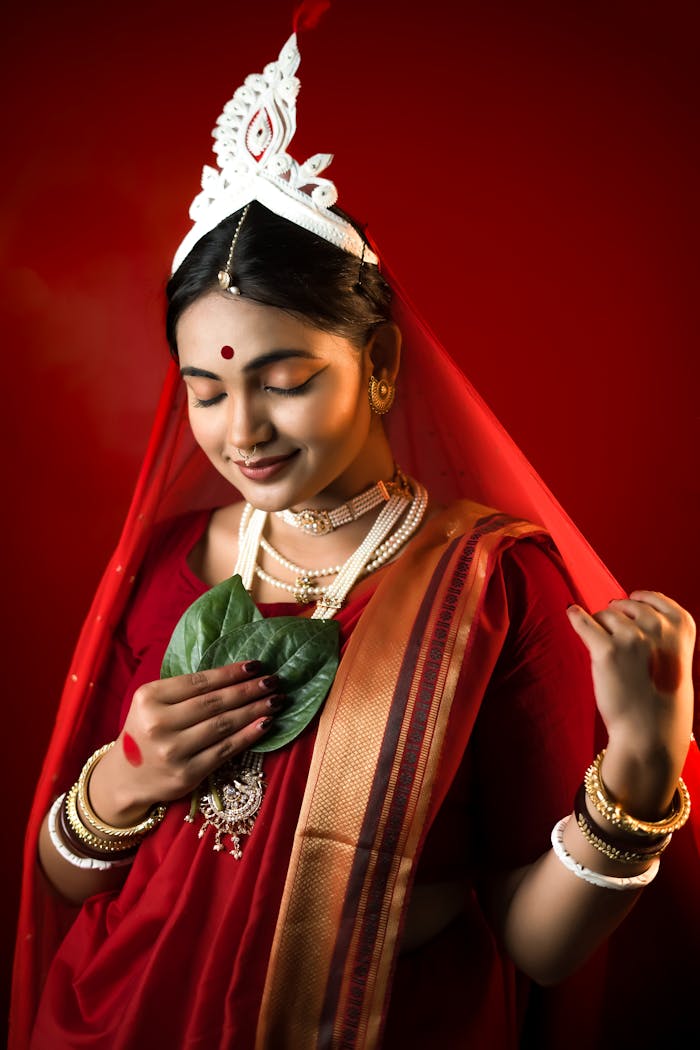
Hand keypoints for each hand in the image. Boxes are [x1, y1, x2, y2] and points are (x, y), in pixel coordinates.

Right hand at [89, 662, 284, 824]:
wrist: (126, 778)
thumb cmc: (146, 731)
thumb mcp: (153, 703)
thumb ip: (184, 690)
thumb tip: (235, 674)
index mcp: (149, 698)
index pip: (199, 682)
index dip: (231, 673)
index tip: (256, 665)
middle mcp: (159, 723)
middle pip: (215, 702)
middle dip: (249, 690)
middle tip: (274, 680)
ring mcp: (173, 751)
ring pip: (224, 725)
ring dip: (255, 710)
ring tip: (276, 700)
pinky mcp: (187, 774)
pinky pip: (225, 750)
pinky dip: (249, 735)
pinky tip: (266, 724)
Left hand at [566, 591, 694, 815]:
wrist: (649, 732)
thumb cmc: (659, 696)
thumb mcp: (673, 657)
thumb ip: (659, 631)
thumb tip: (619, 604)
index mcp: (681, 628)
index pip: (654, 599)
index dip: (639, 601)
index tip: (630, 603)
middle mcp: (658, 628)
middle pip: (625, 605)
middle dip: (618, 617)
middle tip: (620, 644)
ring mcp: (632, 638)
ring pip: (604, 615)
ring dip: (600, 628)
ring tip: (610, 655)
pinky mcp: (606, 650)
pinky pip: (583, 622)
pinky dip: (575, 616)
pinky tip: (571, 613)